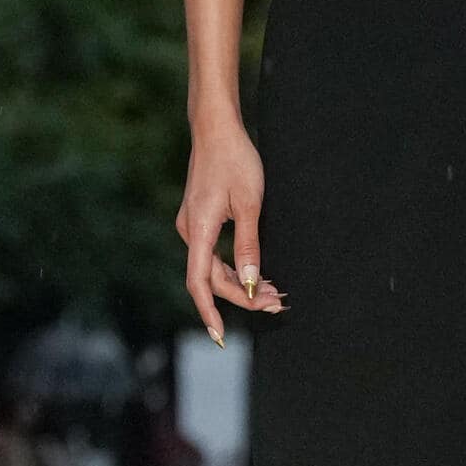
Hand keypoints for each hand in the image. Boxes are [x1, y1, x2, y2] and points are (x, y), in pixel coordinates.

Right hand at [175, 123, 287, 344]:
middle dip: (241, 295)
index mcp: (198, 229)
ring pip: (213, 267)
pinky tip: (255, 273)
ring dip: (240, 282)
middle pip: (211, 278)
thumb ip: (249, 245)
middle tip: (275, 303)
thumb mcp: (249, 204)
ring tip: (271, 292)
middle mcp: (189, 231)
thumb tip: (249, 281)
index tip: (220, 336)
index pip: (200, 283)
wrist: (216, 128)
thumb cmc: (235, 160)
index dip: (210, 312)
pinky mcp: (198, 219)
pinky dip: (234, 267)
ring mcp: (192, 225)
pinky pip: (213, 254)